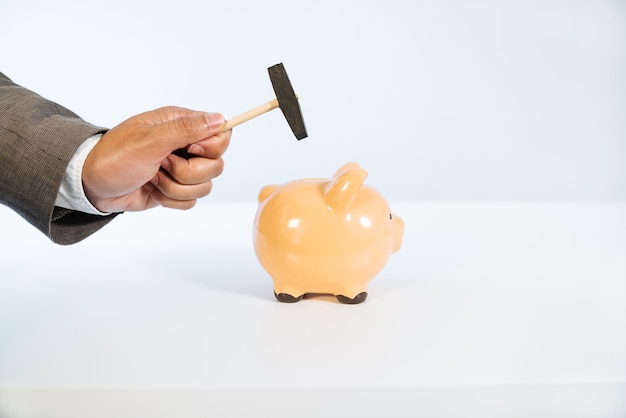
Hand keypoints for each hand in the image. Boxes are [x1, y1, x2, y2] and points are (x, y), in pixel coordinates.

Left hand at [82, 106, 230, 212]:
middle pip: (216, 165)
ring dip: (174, 188)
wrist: (92, 186)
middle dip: (187, 172)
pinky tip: (153, 189)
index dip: (209, 148)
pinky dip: (170, 200)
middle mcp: (185, 146)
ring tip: (152, 177)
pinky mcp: (176, 189)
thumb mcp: (150, 140)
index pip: (221, 135)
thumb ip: (186, 129)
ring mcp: (181, 169)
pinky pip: (191, 201)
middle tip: (161, 164)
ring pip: (204, 186)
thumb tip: (220, 119)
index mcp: (181, 125)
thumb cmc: (114, 158)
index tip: (188, 149)